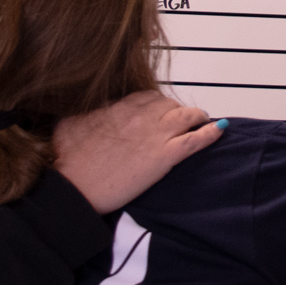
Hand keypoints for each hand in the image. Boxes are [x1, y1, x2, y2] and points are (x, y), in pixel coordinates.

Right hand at [54, 90, 223, 213]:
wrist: (71, 187)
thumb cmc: (66, 160)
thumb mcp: (67, 124)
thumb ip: (83, 113)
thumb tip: (85, 110)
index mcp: (119, 107)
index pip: (147, 97)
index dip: (157, 105)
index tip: (158, 113)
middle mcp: (140, 116)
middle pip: (169, 104)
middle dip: (176, 112)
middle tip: (178, 123)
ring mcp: (154, 135)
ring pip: (187, 116)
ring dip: (196, 119)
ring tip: (201, 123)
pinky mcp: (164, 157)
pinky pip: (195, 140)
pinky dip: (210, 134)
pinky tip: (219, 130)